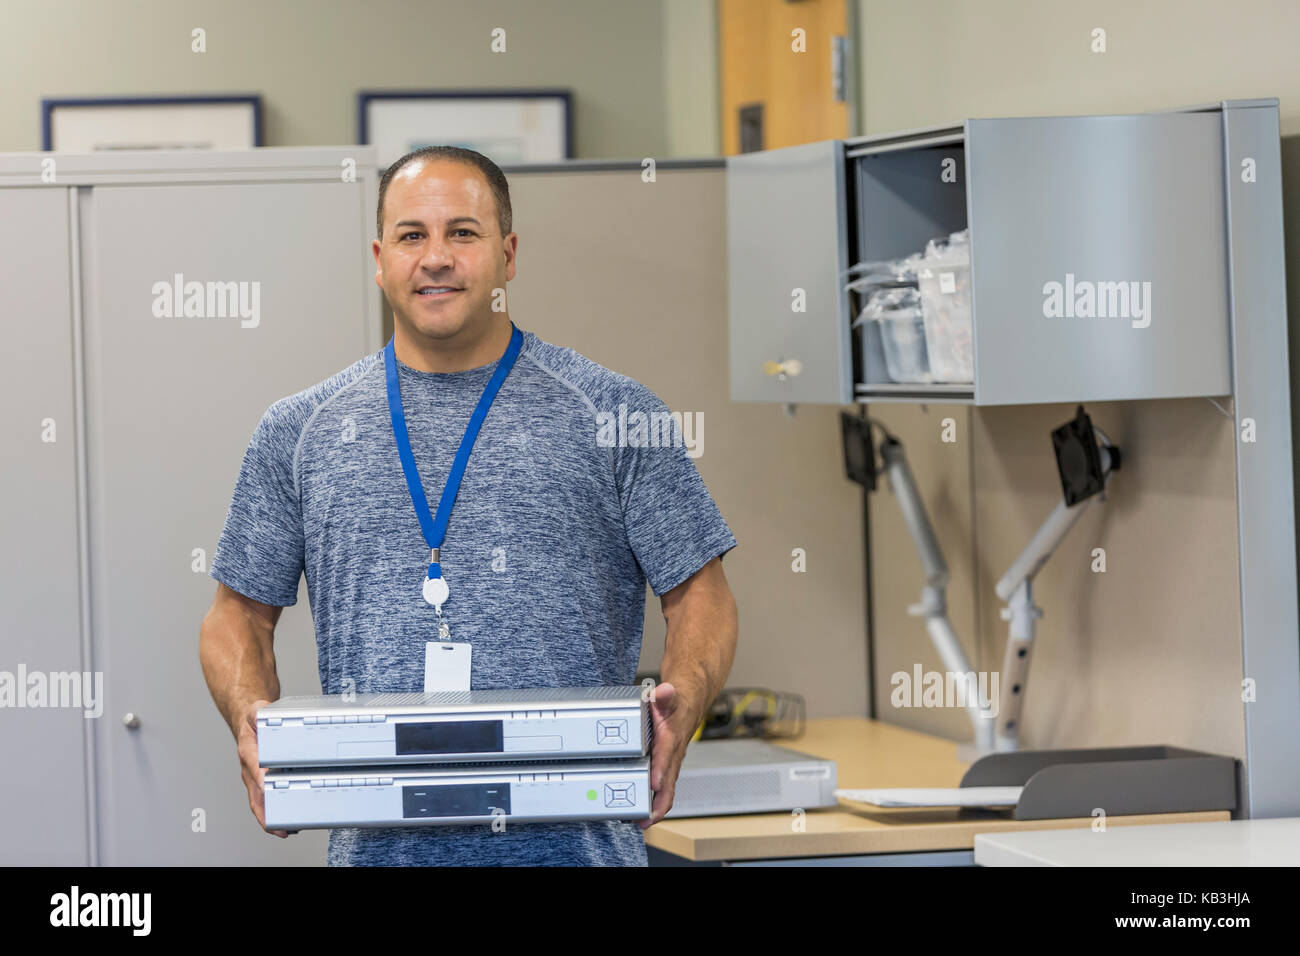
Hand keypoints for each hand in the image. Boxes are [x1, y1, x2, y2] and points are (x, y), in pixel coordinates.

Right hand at [237, 698, 290, 837]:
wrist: (246, 724)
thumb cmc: (252, 720)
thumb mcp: (256, 711)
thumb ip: (259, 712)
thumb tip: (261, 713)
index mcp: (248, 752)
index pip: (254, 767)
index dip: (261, 779)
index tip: (268, 789)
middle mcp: (249, 769)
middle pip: (255, 794)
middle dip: (265, 811)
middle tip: (278, 825)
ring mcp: (254, 778)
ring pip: (258, 802)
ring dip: (268, 818)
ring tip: (283, 831)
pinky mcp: (261, 781)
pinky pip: (264, 800)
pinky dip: (272, 813)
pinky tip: (285, 821)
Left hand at [638, 682, 692, 829]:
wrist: (690, 703)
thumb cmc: (676, 702)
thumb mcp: (669, 695)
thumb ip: (665, 695)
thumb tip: (664, 690)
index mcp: (672, 737)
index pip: (667, 756)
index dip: (660, 769)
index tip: (654, 783)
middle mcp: (673, 755)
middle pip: (669, 784)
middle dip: (658, 804)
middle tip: (644, 821)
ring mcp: (670, 764)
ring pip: (665, 791)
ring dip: (653, 809)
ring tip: (636, 823)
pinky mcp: (665, 767)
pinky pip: (660, 788)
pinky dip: (651, 802)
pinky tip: (634, 811)